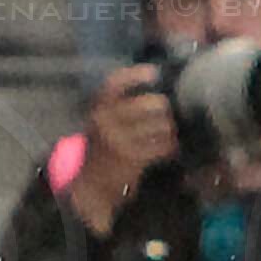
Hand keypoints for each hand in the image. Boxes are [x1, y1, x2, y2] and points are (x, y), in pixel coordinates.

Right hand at [68, 64, 178, 232]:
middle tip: (165, 114)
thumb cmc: (101, 149)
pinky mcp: (133, 158)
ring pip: (161, 124)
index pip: (115, 83)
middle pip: (150, 103)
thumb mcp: (101, 123)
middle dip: (164, 108)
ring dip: (169, 129)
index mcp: (98, 109)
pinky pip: (163, 145)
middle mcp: (107, 121)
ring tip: (166, 134)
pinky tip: (167, 149)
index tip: (153, 73)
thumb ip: (119, 105)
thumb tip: (156, 85)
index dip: (136, 74)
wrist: (90, 187)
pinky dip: (170, 146)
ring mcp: (120, 140)